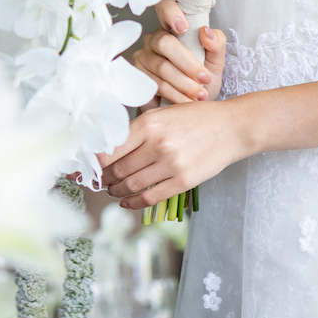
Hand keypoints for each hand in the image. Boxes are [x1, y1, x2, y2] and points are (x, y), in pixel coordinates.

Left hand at [99, 99, 243, 208]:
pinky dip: (133, 202)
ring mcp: (171, 164)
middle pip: (116, 170)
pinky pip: (149, 198)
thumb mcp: (163, 114)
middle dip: (104, 179)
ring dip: (116, 191)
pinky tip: (127, 201)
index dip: (92, 164)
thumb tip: (108, 149)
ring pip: (130, 185)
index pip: (109, 150)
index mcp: (148, 125)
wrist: (232, 128)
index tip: (85, 170)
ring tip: (113, 190)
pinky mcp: (183, 181)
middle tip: (99, 181)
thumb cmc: (196, 118)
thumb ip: (137, 130)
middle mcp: (157, 145)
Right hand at [131, 0, 225, 102]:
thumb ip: (216, 45)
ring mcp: (143, 58)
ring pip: (162, 68)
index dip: (170, 12)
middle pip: (166, 44)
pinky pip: (156, 85)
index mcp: (172, 28)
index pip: (165, 6)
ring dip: (185, 85)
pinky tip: (187, 101)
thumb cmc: (201, 80)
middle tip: (205, 79)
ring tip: (201, 95)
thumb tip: (206, 31)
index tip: (183, 27)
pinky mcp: (138, 78)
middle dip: (189, 64)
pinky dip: (175, 95)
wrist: (189, 106)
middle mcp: (154, 40)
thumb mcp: (215, 61)